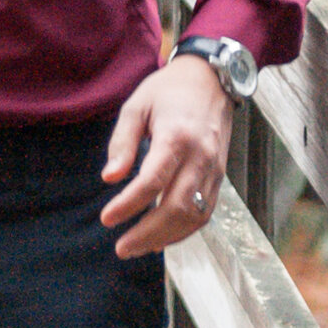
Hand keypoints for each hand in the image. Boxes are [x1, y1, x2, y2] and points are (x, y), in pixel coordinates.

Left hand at [100, 55, 233, 259]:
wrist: (211, 80)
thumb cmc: (168, 91)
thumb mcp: (136, 106)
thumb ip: (122, 142)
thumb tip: (109, 178)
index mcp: (177, 136)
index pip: (153, 180)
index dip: (129, 203)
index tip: (107, 218)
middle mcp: (201, 156)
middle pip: (178, 206)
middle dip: (148, 232)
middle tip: (122, 248)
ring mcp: (214, 169)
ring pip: (195, 215)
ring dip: (166, 237)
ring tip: (137, 248)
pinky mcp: (219, 176)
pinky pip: (205, 211)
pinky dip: (184, 230)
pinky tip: (161, 238)